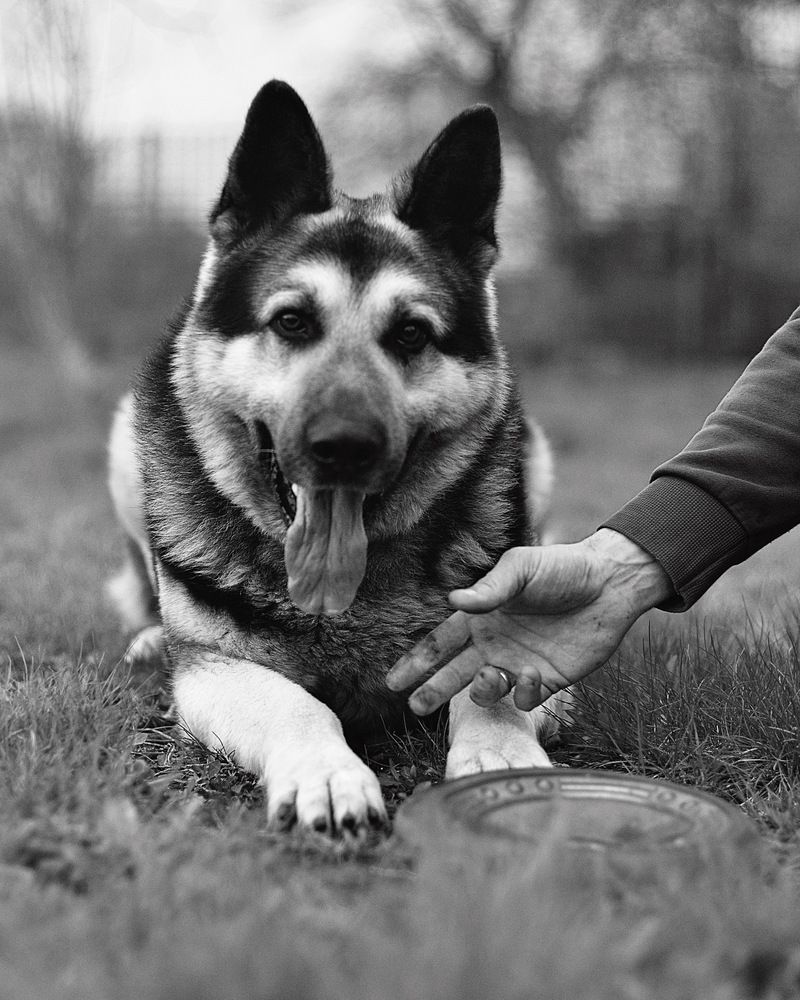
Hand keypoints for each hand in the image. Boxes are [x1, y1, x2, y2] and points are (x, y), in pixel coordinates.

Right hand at [386, 529, 672, 713]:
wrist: (609, 585)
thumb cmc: (561, 569)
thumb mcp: (521, 569)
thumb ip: (489, 589)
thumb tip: (453, 601)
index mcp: (482, 617)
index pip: (439, 644)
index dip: (415, 663)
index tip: (392, 683)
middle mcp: (495, 643)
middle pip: (454, 674)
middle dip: (432, 691)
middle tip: (415, 707)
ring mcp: (519, 663)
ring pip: (486, 691)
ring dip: (482, 690)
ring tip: (490, 677)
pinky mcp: (548, 680)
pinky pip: (524, 699)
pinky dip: (522, 692)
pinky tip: (531, 673)